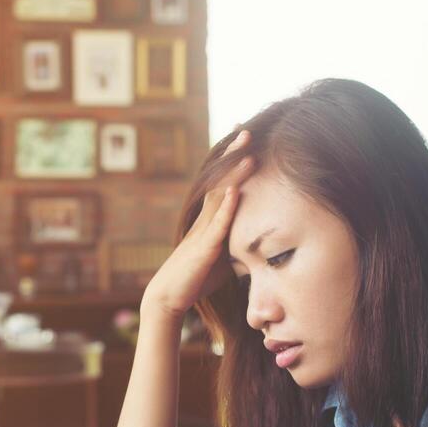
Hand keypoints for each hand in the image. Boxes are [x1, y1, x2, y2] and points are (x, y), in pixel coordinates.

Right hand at [142, 129, 254, 320]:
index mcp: (209, 220)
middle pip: (220, 180)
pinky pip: (217, 224)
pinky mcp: (203, 248)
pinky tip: (237, 190)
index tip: (244, 137)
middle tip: (245, 128)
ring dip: (234, 173)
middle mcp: (204, 219)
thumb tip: (259, 246)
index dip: (232, 160)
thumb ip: (238, 246)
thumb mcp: (223, 259)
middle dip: (232, 154)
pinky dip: (227, 207)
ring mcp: (202, 231)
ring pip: (219, 196)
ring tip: (248, 151)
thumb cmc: (195, 279)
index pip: (223, 183)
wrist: (168, 297)